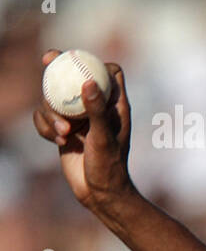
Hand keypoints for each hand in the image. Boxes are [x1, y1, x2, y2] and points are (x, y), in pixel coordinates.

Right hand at [32, 49, 134, 213]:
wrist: (99, 193)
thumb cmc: (108, 166)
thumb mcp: (103, 138)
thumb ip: (96, 111)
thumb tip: (88, 83)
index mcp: (114, 105)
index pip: (109, 73)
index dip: (96, 62)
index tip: (78, 58)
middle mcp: (96, 108)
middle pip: (75, 78)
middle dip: (59, 69)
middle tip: (47, 58)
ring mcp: (79, 118)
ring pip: (55, 99)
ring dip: (52, 113)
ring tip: (64, 134)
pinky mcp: (64, 130)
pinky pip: (46, 118)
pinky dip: (46, 127)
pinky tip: (58, 142)